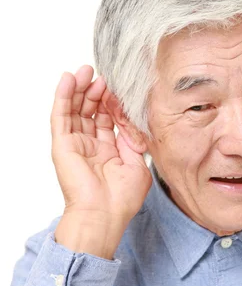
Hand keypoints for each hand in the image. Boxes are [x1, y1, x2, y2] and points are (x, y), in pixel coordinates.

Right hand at [51, 65, 152, 225]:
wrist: (105, 215)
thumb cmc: (123, 198)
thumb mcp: (137, 162)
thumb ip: (134, 138)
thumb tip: (131, 117)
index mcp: (108, 151)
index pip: (109, 118)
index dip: (113, 101)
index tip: (119, 86)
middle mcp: (90, 145)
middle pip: (91, 111)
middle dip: (95, 91)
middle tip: (101, 73)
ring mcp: (75, 144)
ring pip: (75, 110)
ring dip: (79, 89)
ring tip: (85, 70)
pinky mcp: (62, 144)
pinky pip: (61, 116)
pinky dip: (63, 97)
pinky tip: (68, 80)